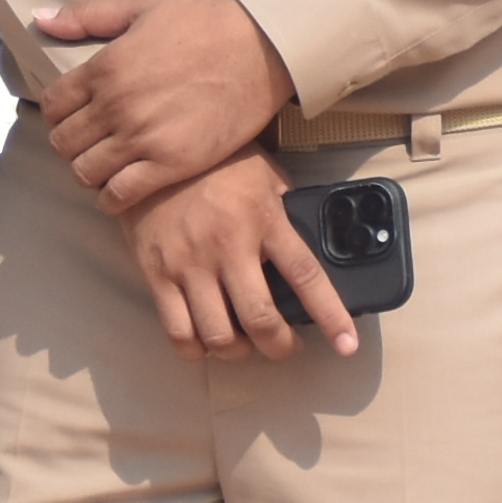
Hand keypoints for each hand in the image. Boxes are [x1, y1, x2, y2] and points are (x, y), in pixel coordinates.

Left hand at [33, 0, 294, 211]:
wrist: (261, 47)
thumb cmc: (204, 23)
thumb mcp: (142, 7)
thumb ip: (87, 16)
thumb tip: (40, 19)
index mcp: (105, 67)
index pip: (53, 105)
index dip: (60, 113)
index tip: (76, 116)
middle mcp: (116, 105)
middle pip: (63, 143)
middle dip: (72, 144)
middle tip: (91, 143)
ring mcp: (143, 137)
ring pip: (84, 172)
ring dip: (90, 172)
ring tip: (107, 165)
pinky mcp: (171, 164)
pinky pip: (119, 195)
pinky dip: (112, 198)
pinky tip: (122, 189)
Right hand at [130, 152, 361, 361]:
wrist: (155, 151)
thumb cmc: (219, 164)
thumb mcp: (267, 178)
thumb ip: (288, 215)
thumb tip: (316, 248)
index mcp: (264, 220)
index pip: (305, 275)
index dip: (330, 316)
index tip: (346, 344)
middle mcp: (228, 246)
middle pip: (260, 320)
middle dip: (279, 347)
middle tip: (284, 346)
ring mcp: (189, 263)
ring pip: (218, 334)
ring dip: (237, 352)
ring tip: (243, 344)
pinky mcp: (156, 274)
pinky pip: (178, 331)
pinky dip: (195, 349)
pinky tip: (205, 341)